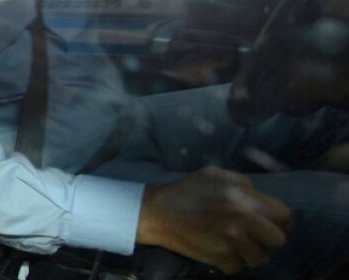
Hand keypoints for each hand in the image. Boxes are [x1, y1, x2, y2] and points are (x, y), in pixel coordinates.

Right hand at [137, 166, 292, 273]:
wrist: (157, 212)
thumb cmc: (187, 190)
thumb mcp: (215, 175)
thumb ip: (244, 184)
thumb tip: (262, 198)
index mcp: (244, 198)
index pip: (285, 217)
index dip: (281, 221)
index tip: (271, 222)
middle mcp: (242, 221)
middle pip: (278, 241)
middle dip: (269, 239)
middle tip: (255, 235)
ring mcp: (231, 242)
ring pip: (260, 258)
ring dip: (251, 252)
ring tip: (238, 244)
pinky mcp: (218, 258)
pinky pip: (239, 267)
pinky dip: (232, 261)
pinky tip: (222, 250)